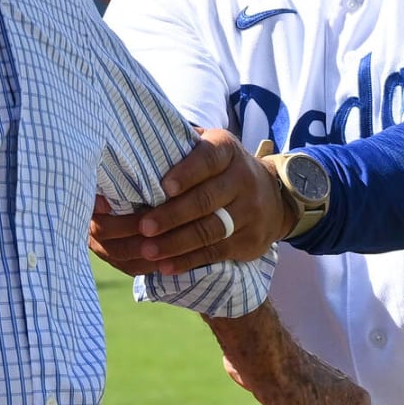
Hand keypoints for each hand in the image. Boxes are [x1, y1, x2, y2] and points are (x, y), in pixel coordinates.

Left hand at [89, 128, 291, 276]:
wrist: (275, 198)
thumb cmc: (222, 169)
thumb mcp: (210, 146)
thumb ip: (179, 145)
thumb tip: (129, 138)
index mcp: (227, 151)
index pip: (208, 158)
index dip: (187, 173)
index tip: (164, 187)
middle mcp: (242, 179)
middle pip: (206, 200)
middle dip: (172, 215)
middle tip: (143, 226)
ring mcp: (249, 212)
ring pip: (210, 230)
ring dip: (175, 243)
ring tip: (148, 251)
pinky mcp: (249, 241)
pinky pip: (216, 253)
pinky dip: (189, 261)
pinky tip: (165, 266)